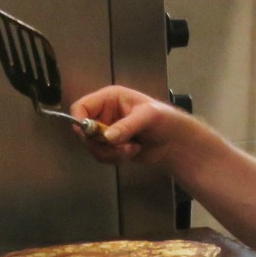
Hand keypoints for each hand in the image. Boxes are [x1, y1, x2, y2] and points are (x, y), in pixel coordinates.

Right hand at [69, 85, 192, 166]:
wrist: (175, 141)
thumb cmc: (165, 119)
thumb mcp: (148, 117)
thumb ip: (126, 126)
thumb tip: (106, 136)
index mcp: (109, 98)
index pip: (81, 107)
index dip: (80, 120)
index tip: (90, 135)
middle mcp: (104, 113)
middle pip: (84, 131)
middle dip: (101, 142)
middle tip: (120, 145)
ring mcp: (106, 131)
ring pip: (92, 147)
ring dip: (112, 152)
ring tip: (131, 148)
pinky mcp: (110, 146)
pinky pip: (102, 156)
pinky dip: (116, 158)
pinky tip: (132, 151)